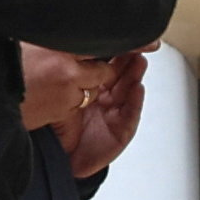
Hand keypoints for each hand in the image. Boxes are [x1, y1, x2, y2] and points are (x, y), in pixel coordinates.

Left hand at [30, 41, 150, 181]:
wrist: (59, 162)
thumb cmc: (59, 132)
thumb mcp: (61, 98)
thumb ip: (70, 78)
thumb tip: (69, 48)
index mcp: (92, 90)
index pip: (107, 67)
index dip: (115, 53)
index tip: (121, 37)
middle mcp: (105, 100)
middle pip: (121, 76)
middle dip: (129, 60)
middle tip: (135, 45)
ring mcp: (113, 116)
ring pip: (128, 92)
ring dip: (135, 77)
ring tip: (139, 63)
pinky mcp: (119, 134)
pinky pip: (129, 116)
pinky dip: (135, 103)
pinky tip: (137, 90)